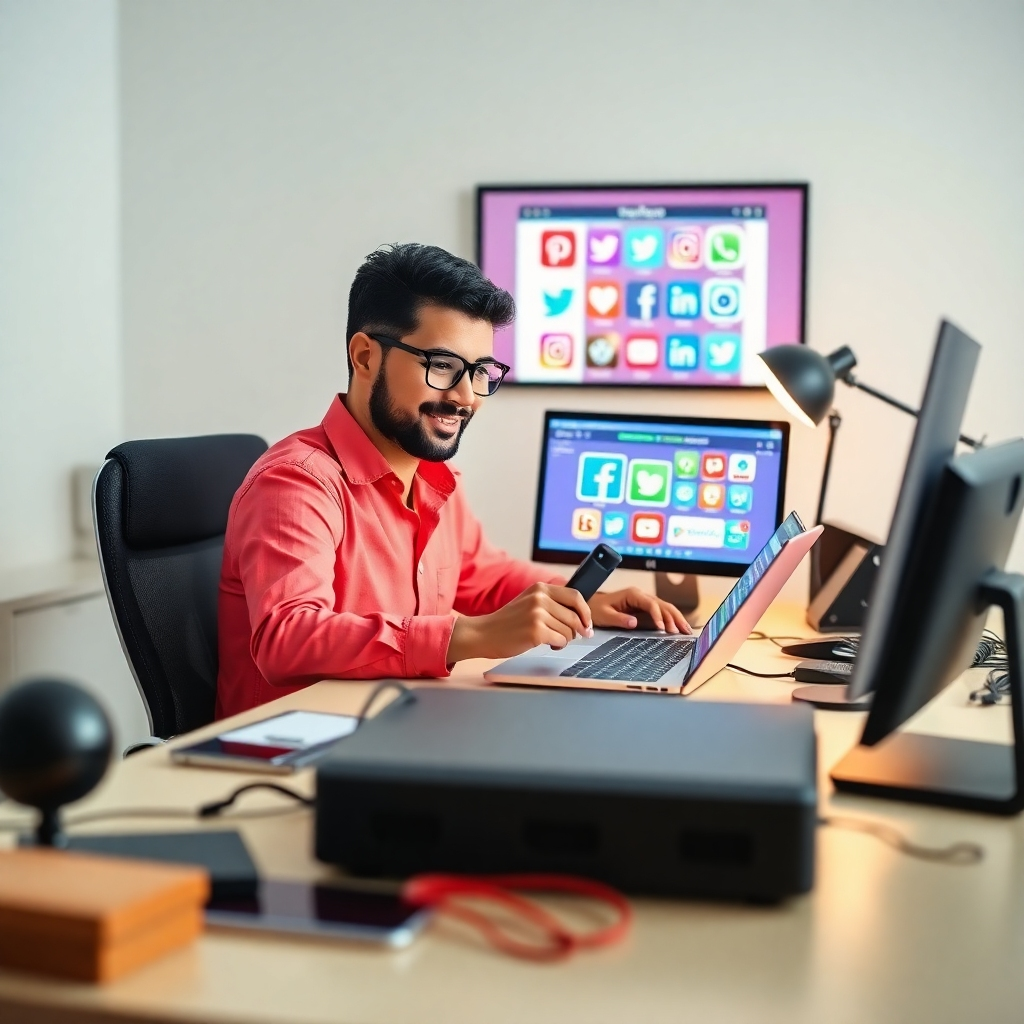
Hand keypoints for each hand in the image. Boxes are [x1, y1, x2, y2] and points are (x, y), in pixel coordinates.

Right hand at [447, 583, 593, 661]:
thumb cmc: (507, 622)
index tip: (587, 622)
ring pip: (569, 630)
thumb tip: (580, 616)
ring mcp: (537, 614)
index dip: (585, 611)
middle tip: (578, 636)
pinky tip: (547, 644)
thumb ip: (551, 603)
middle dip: (578, 630)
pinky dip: (557, 645)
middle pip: (575, 615)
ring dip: (565, 639)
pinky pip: (560, 640)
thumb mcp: (529, 602)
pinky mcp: (536, 631)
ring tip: (551, 639)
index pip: (575, 596)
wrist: (483, 634)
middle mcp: (540, 597)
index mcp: (540, 588)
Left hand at [588, 588, 691, 634]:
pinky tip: (679, 628)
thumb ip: (619, 619)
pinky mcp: (645, 608)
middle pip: (663, 605)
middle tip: (683, 631)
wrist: (591, 604)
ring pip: (665, 608)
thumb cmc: (596, 609)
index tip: (662, 628)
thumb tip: (634, 622)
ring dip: (677, 618)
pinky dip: (671, 619)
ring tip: (687, 631)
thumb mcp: (604, 615)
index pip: (651, 604)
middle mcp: (641, 596)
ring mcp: (644, 601)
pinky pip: (661, 612)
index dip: (658, 616)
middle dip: (675, 617)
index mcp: (632, 594)